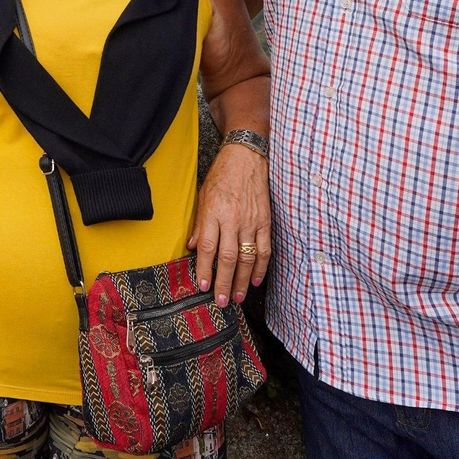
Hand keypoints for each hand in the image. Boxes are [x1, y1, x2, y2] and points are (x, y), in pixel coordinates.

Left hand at [188, 143, 271, 306]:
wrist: (246, 157)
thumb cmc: (221, 176)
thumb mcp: (202, 196)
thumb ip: (199, 223)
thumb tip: (193, 247)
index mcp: (213, 214)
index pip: (208, 248)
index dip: (205, 270)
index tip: (203, 286)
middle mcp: (232, 220)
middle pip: (228, 258)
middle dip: (223, 282)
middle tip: (221, 301)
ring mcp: (250, 222)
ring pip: (247, 258)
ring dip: (242, 280)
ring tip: (236, 297)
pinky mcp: (264, 221)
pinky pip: (264, 248)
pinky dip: (261, 266)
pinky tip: (256, 280)